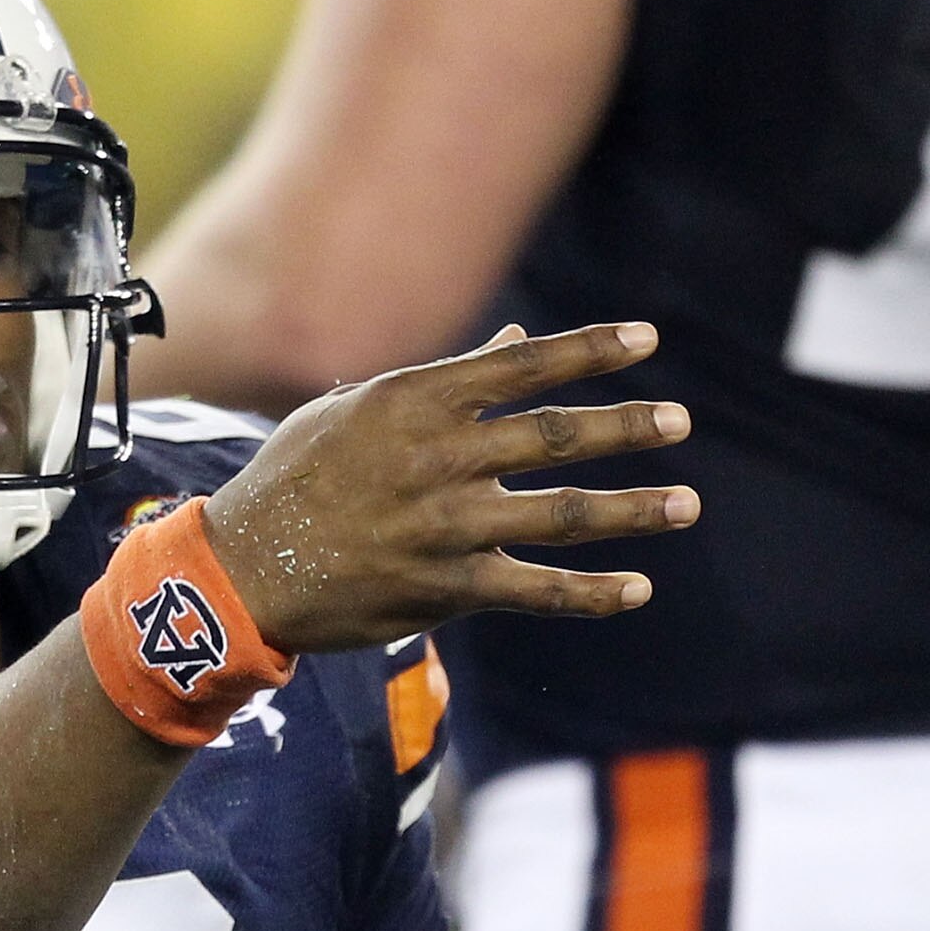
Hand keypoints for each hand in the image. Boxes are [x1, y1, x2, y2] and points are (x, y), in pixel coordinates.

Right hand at [199, 323, 694, 654]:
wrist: (243, 570)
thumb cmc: (300, 477)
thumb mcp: (358, 409)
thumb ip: (447, 379)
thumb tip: (516, 341)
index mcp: (415, 401)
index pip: (523, 366)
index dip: (589, 349)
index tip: (647, 338)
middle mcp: (439, 459)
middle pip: (556, 436)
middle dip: (627, 426)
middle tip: (680, 419)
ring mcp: (445, 527)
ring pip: (559, 514)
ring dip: (632, 510)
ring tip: (686, 505)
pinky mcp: (446, 590)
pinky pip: (535, 591)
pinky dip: (591, 592)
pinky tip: (637, 589)